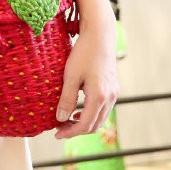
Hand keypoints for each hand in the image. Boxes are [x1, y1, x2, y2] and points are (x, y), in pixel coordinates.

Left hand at [54, 5, 118, 140]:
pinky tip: (79, 110)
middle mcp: (110, 97)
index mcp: (99, 96)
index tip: (56, 134)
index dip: (70, 132)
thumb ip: (66, 99)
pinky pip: (103, 109)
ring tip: (67, 120)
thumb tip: (60, 119)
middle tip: (60, 128)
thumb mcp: (71, 76)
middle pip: (94, 125)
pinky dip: (91, 114)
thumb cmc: (84, 53)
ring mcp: (114, 93)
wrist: (100, 35)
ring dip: (84, 123)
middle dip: (77, 130)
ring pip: (100, 118)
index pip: (85, 124)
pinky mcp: (113, 87)